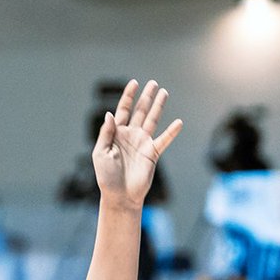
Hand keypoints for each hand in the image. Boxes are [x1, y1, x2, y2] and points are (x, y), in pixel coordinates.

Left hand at [92, 80, 181, 207]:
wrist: (120, 196)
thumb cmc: (106, 177)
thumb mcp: (100, 153)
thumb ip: (106, 133)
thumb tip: (110, 113)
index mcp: (116, 133)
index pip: (123, 110)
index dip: (128, 96)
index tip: (134, 83)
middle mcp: (131, 135)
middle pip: (140, 111)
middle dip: (146, 97)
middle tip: (153, 83)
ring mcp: (142, 143)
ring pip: (152, 120)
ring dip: (158, 107)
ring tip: (164, 93)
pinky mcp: (152, 153)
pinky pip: (164, 140)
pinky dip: (171, 132)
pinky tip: (178, 122)